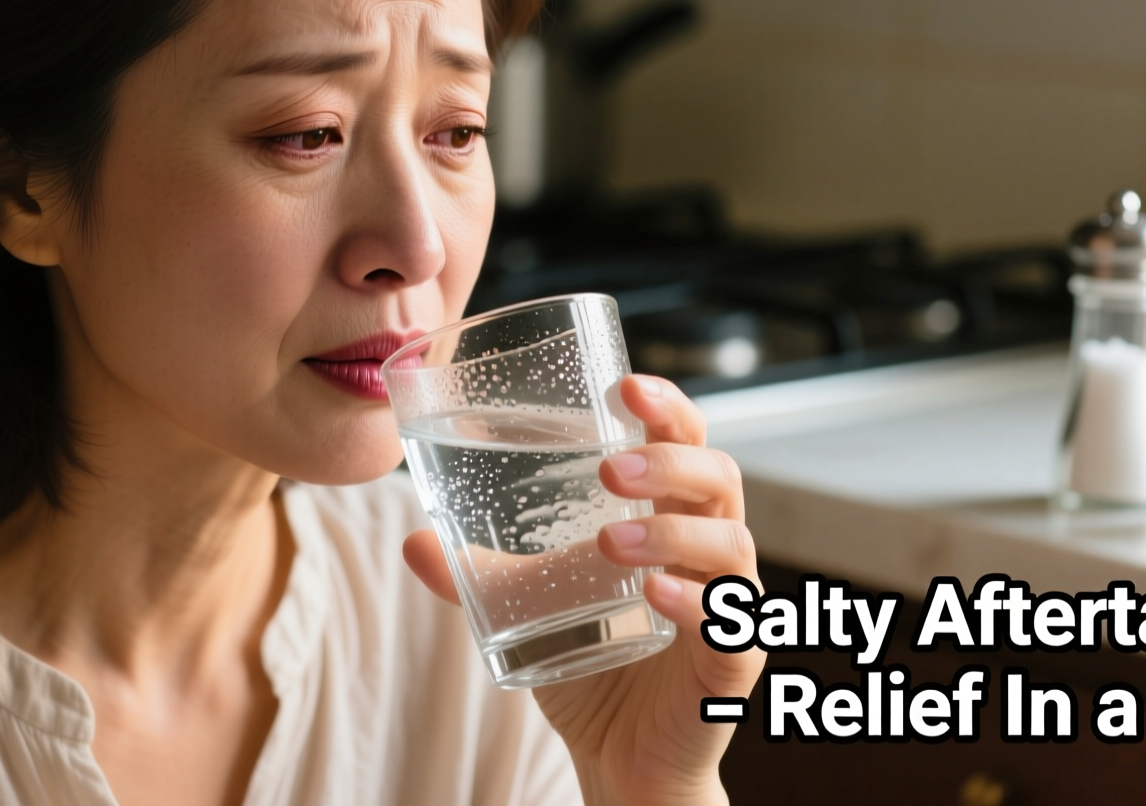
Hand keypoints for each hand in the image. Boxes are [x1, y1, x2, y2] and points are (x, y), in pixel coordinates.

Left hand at [404, 375, 764, 805]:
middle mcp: (707, 553)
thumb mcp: (531, 609)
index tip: (626, 384)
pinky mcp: (732, 664)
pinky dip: (694, 602)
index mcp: (670, 520)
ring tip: (609, 541)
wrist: (623, 761)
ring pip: (731, 544)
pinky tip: (654, 593)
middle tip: (611, 468)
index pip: (687, 444)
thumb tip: (413, 539)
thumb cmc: (592, 664)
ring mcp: (727, 606)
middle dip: (670, 462)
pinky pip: (732, 622)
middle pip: (720, 479)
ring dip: (671, 533)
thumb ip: (479, 574)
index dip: (668, 408)